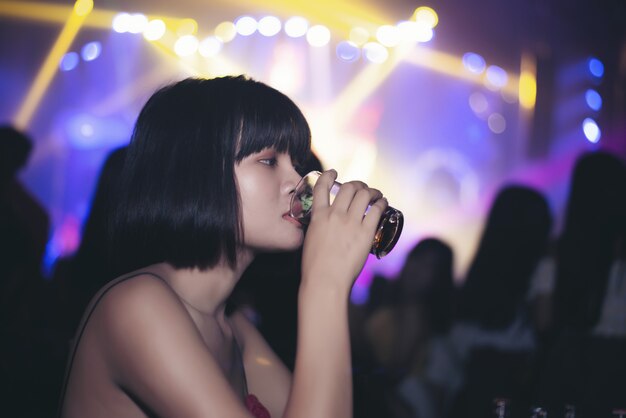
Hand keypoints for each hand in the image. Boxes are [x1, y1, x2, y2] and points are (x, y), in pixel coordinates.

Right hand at [300, 169, 387, 292]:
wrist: (325, 281)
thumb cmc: (315, 267)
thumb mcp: (311, 239)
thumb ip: (319, 228)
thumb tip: (326, 226)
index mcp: (318, 217)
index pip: (322, 187)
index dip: (329, 176)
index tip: (334, 173)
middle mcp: (335, 215)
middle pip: (349, 188)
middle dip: (357, 184)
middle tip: (362, 189)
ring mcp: (350, 223)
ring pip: (364, 194)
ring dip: (372, 191)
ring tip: (376, 194)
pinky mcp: (365, 233)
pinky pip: (376, 210)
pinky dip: (381, 203)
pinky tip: (383, 203)